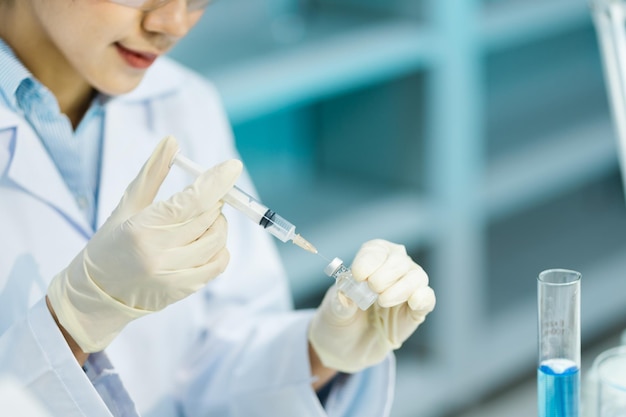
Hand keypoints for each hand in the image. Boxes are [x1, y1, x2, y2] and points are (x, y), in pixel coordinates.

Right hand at [47, 136, 241, 351]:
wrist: (97, 294)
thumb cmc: (111, 243)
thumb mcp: (128, 206)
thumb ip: (152, 173)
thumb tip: (172, 141)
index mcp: (141, 228)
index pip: (190, 201)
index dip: (216, 182)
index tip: (233, 167)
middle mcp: (158, 254)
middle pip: (207, 218)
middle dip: (215, 201)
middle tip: (208, 197)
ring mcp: (172, 276)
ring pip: (216, 241)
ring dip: (218, 224)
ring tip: (204, 220)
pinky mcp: (183, 290)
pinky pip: (218, 264)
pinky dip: (219, 248)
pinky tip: (206, 242)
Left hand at [308, 239, 435, 372]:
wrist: (348, 348)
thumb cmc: (340, 320)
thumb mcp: (332, 312)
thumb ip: (340, 304)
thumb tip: (346, 296)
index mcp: (370, 260)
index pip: (376, 250)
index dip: (369, 260)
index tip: (359, 275)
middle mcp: (392, 268)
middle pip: (399, 260)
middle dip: (386, 273)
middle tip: (372, 289)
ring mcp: (407, 288)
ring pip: (416, 276)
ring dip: (401, 287)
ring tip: (383, 301)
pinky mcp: (416, 310)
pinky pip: (427, 298)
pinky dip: (423, 297)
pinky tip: (414, 302)